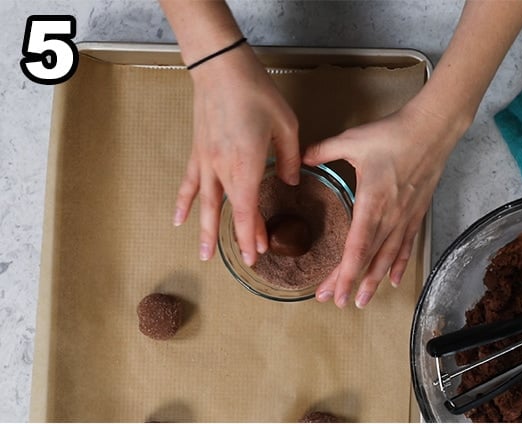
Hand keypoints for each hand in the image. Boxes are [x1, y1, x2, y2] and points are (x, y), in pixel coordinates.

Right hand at [173, 46, 300, 265]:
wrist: (222, 69)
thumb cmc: (257, 94)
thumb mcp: (287, 125)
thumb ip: (288, 159)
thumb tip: (290, 181)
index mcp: (246, 165)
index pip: (248, 211)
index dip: (253, 235)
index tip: (258, 253)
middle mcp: (223, 169)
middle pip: (231, 212)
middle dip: (239, 238)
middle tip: (246, 261)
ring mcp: (206, 161)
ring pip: (206, 204)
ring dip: (206, 231)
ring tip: (204, 256)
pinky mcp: (198, 152)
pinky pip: (189, 183)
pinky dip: (183, 203)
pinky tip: (178, 220)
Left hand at [303, 98, 466, 308]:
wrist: (432, 129)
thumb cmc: (393, 134)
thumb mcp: (352, 140)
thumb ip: (323, 151)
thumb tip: (300, 159)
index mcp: (372, 202)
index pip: (356, 247)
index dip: (343, 273)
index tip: (331, 292)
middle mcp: (391, 216)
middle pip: (369, 259)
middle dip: (351, 283)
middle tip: (335, 302)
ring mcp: (405, 217)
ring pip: (388, 258)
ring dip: (374, 281)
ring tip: (361, 301)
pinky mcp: (416, 213)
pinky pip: (406, 245)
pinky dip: (398, 264)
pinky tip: (393, 280)